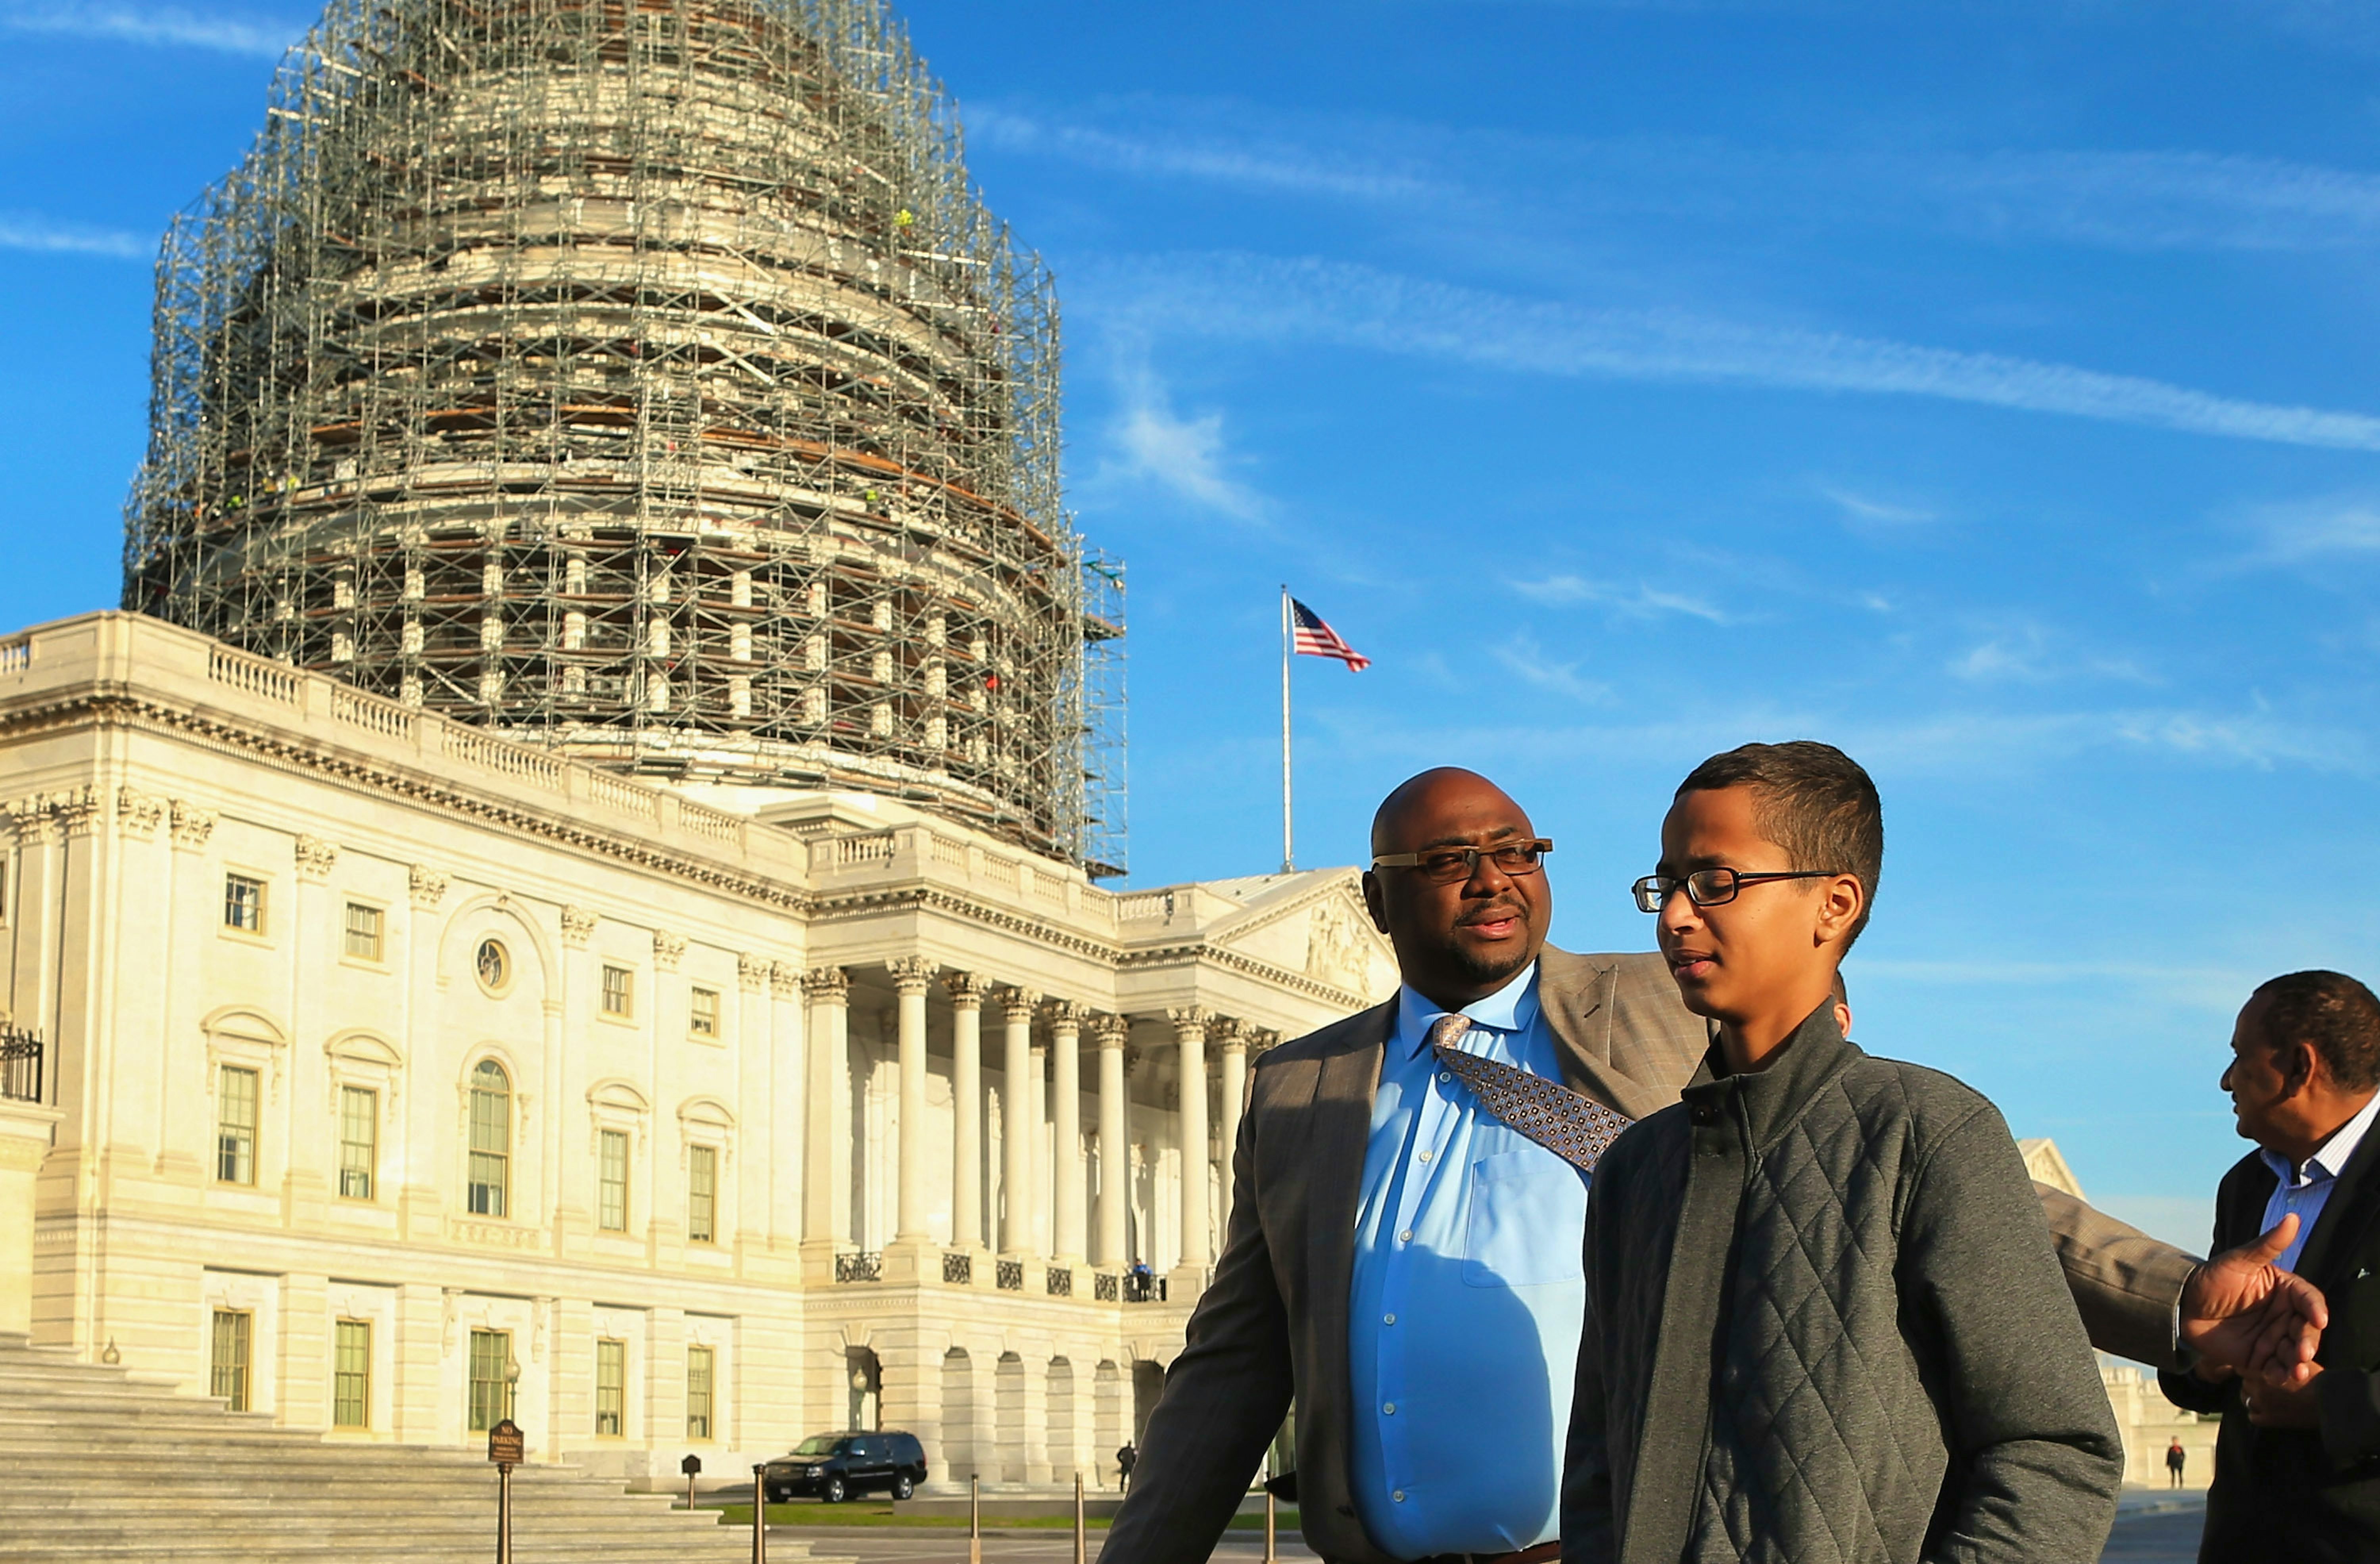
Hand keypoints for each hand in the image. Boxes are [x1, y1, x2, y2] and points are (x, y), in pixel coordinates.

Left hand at [2179, 1213, 2328, 1387]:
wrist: (2181, 1305)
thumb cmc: (2210, 1278)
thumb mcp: (2238, 1260)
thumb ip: (2267, 1245)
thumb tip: (2292, 1219)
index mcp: (2284, 1290)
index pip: (2308, 1299)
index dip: (2315, 1309)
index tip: (2318, 1318)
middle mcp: (2283, 1315)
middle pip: (2306, 1329)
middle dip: (2308, 1341)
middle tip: (2302, 1351)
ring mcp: (2273, 1337)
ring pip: (2294, 1351)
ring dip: (2298, 1362)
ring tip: (2295, 1370)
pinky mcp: (2260, 1357)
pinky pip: (2276, 1368)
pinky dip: (2281, 1374)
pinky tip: (2279, 1377)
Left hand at [2244, 1362, 2325, 1427]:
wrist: (2330, 1402)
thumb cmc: (2317, 1380)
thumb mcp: (2295, 1362)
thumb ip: (2277, 1360)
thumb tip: (2268, 1355)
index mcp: (2263, 1373)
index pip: (2242, 1369)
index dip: (2250, 1369)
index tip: (2257, 1370)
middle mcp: (2259, 1389)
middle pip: (2244, 1384)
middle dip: (2252, 1383)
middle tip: (2266, 1384)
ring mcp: (2264, 1406)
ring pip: (2246, 1399)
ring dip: (2254, 1398)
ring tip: (2267, 1397)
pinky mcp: (2270, 1421)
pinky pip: (2253, 1417)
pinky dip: (2257, 1414)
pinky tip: (2267, 1410)